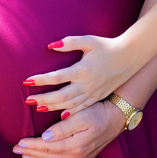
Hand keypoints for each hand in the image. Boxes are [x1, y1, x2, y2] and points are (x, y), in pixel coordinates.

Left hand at [12, 100, 125, 157]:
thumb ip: (63, 128)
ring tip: (25, 155)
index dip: (32, 145)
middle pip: (49, 156)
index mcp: (76, 145)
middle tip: (15, 150)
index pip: (48, 147)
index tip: (19, 142)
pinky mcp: (84, 155)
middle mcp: (78, 155)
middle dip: (31, 153)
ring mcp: (82, 156)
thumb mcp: (81, 115)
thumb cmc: (99, 112)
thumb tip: (45, 137)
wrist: (118, 116)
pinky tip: (43, 156)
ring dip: (39, 157)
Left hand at [21, 35, 139, 114]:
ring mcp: (92, 93)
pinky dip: (69, 113)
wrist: (129, 58)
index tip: (27, 81)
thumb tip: (51, 46)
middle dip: (43, 98)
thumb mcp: (89, 41)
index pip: (58, 77)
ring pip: (69, 105)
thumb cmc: (107, 47)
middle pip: (61, 96)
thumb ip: (70, 42)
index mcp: (83, 70)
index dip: (41, 80)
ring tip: (37, 107)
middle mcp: (87, 84)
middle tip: (27, 100)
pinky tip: (59, 116)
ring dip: (52, 107)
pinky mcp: (96, 97)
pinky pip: (81, 109)